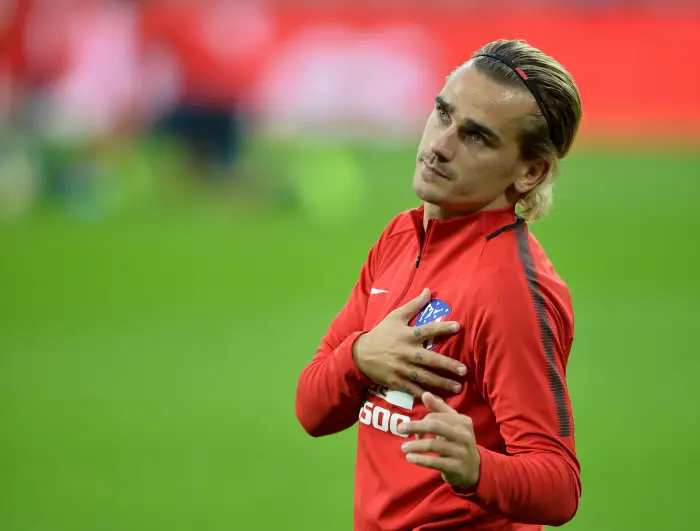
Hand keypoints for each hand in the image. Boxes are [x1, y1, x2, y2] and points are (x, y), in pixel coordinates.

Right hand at [352, 288, 466, 397]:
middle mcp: (405, 353)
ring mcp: (401, 369)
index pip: (427, 330)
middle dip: (447, 365)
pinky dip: (425, 396)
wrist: (360, 354)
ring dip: (442, 383)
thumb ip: (414, 305)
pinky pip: (413, 390)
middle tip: (464, 370)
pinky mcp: (397, 382)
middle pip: (429, 359)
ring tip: (458, 387)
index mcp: (406, 335)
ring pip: (425, 378)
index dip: (442, 328)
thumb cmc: (381, 334)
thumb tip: (429, 290)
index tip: (458, 327)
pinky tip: (438, 400)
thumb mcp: (395, 317)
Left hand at [398, 392, 479, 489]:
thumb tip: (425, 394)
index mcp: (462, 421)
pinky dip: (420, 459)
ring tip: (404, 448)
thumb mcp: (453, 424)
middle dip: (415, 426)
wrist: (474, 468)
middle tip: (399, 429)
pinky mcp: (456, 467)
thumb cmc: (459, 442)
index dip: (422, 421)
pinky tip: (410, 458)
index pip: (436, 416)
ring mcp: (461, 452)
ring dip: (415, 446)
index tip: (412, 428)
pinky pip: (435, 462)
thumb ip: (439, 409)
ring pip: (433, 445)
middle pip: (435, 426)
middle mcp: (463, 435)